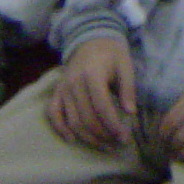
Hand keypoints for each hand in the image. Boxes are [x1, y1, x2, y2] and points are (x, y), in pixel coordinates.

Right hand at [48, 35, 138, 149]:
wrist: (90, 38)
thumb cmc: (111, 53)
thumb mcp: (125, 66)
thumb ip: (128, 89)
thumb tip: (130, 113)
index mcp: (92, 75)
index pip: (102, 107)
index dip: (114, 126)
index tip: (125, 138)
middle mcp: (74, 83)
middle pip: (86, 118)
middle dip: (103, 135)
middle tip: (118, 144)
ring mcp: (63, 88)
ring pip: (72, 121)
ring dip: (88, 138)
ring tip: (104, 146)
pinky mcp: (57, 91)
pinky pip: (53, 114)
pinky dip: (60, 129)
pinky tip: (72, 140)